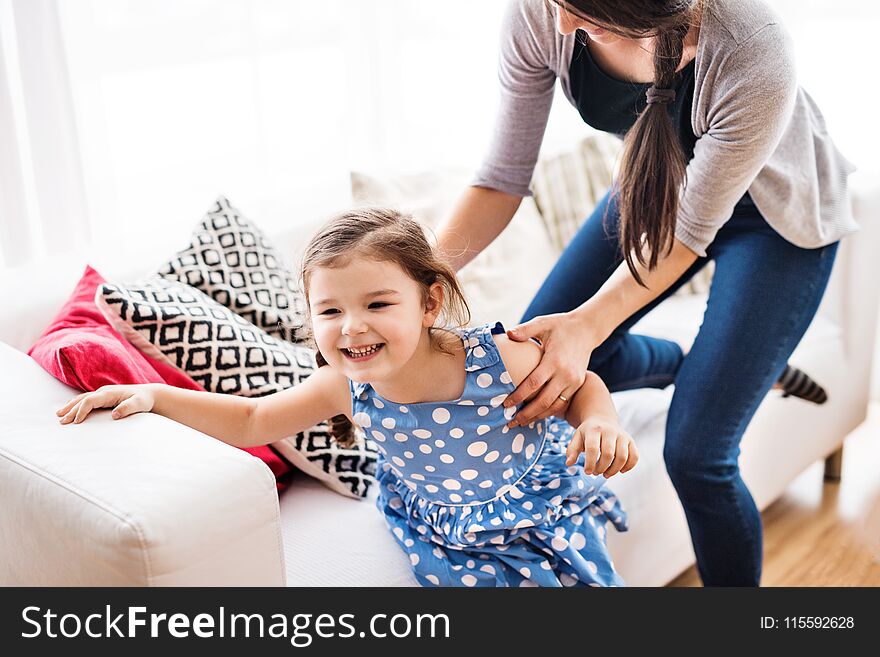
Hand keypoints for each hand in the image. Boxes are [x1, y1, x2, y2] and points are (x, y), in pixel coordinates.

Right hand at [57, 385, 155, 424]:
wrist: (149, 394)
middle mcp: (104, 391)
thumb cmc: (144, 400)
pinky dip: (76, 403)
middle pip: (82, 399)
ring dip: (70, 406)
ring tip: (59, 414)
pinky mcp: (104, 396)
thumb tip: (114, 414)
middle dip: (71, 410)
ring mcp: (103, 393)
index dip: (81, 410)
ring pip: (82, 398)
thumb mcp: (139, 404)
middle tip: (61, 421)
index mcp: (109, 393)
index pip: (90, 401)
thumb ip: (128, 408)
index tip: (75, 422)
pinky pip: (86, 399)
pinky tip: (70, 408)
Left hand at [504, 311, 600, 425]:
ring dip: (537, 416)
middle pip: (543, 401)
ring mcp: (574, 382)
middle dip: (526, 414)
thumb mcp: (543, 323)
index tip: (506, 404)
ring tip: (521, 422)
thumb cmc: (560, 326)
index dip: (519, 396)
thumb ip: (525, 330)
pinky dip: (549, 411)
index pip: (533, 383)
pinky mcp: (578, 385)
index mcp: (555, 360)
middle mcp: (566, 374)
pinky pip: (562, 403)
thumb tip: (508, 334)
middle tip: (510, 422)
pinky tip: (536, 415)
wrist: (587, 330)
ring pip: (554, 406)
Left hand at [565, 416, 637, 477]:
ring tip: (606, 474)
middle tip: (596, 473)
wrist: (602, 419)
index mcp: (594, 429)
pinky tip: (620, 470)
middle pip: (608, 454)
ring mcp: (622, 435)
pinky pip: (634, 456)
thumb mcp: (577, 438)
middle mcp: (610, 431)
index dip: (590, 463)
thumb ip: (572, 450)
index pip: (593, 448)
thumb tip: (569, 463)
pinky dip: (629, 466)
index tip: (588, 472)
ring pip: (622, 457)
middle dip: (601, 468)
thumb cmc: (588, 433)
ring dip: (614, 470)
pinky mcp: (631, 440)